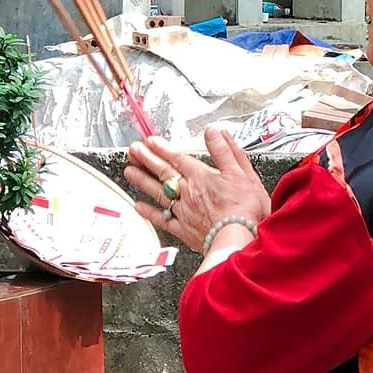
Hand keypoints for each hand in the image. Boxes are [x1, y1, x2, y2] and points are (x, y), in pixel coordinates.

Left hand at [124, 127, 271, 254]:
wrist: (238, 240)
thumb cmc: (244, 209)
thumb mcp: (242, 173)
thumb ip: (226, 151)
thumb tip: (214, 132)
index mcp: (202, 177)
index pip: (178, 158)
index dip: (163, 148)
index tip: (150, 141)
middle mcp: (188, 192)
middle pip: (163, 172)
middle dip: (146, 159)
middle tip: (132, 150)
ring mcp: (183, 211)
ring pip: (158, 192)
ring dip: (142, 180)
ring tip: (128, 171)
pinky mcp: (184, 230)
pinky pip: (162, 219)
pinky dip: (149, 212)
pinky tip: (138, 207)